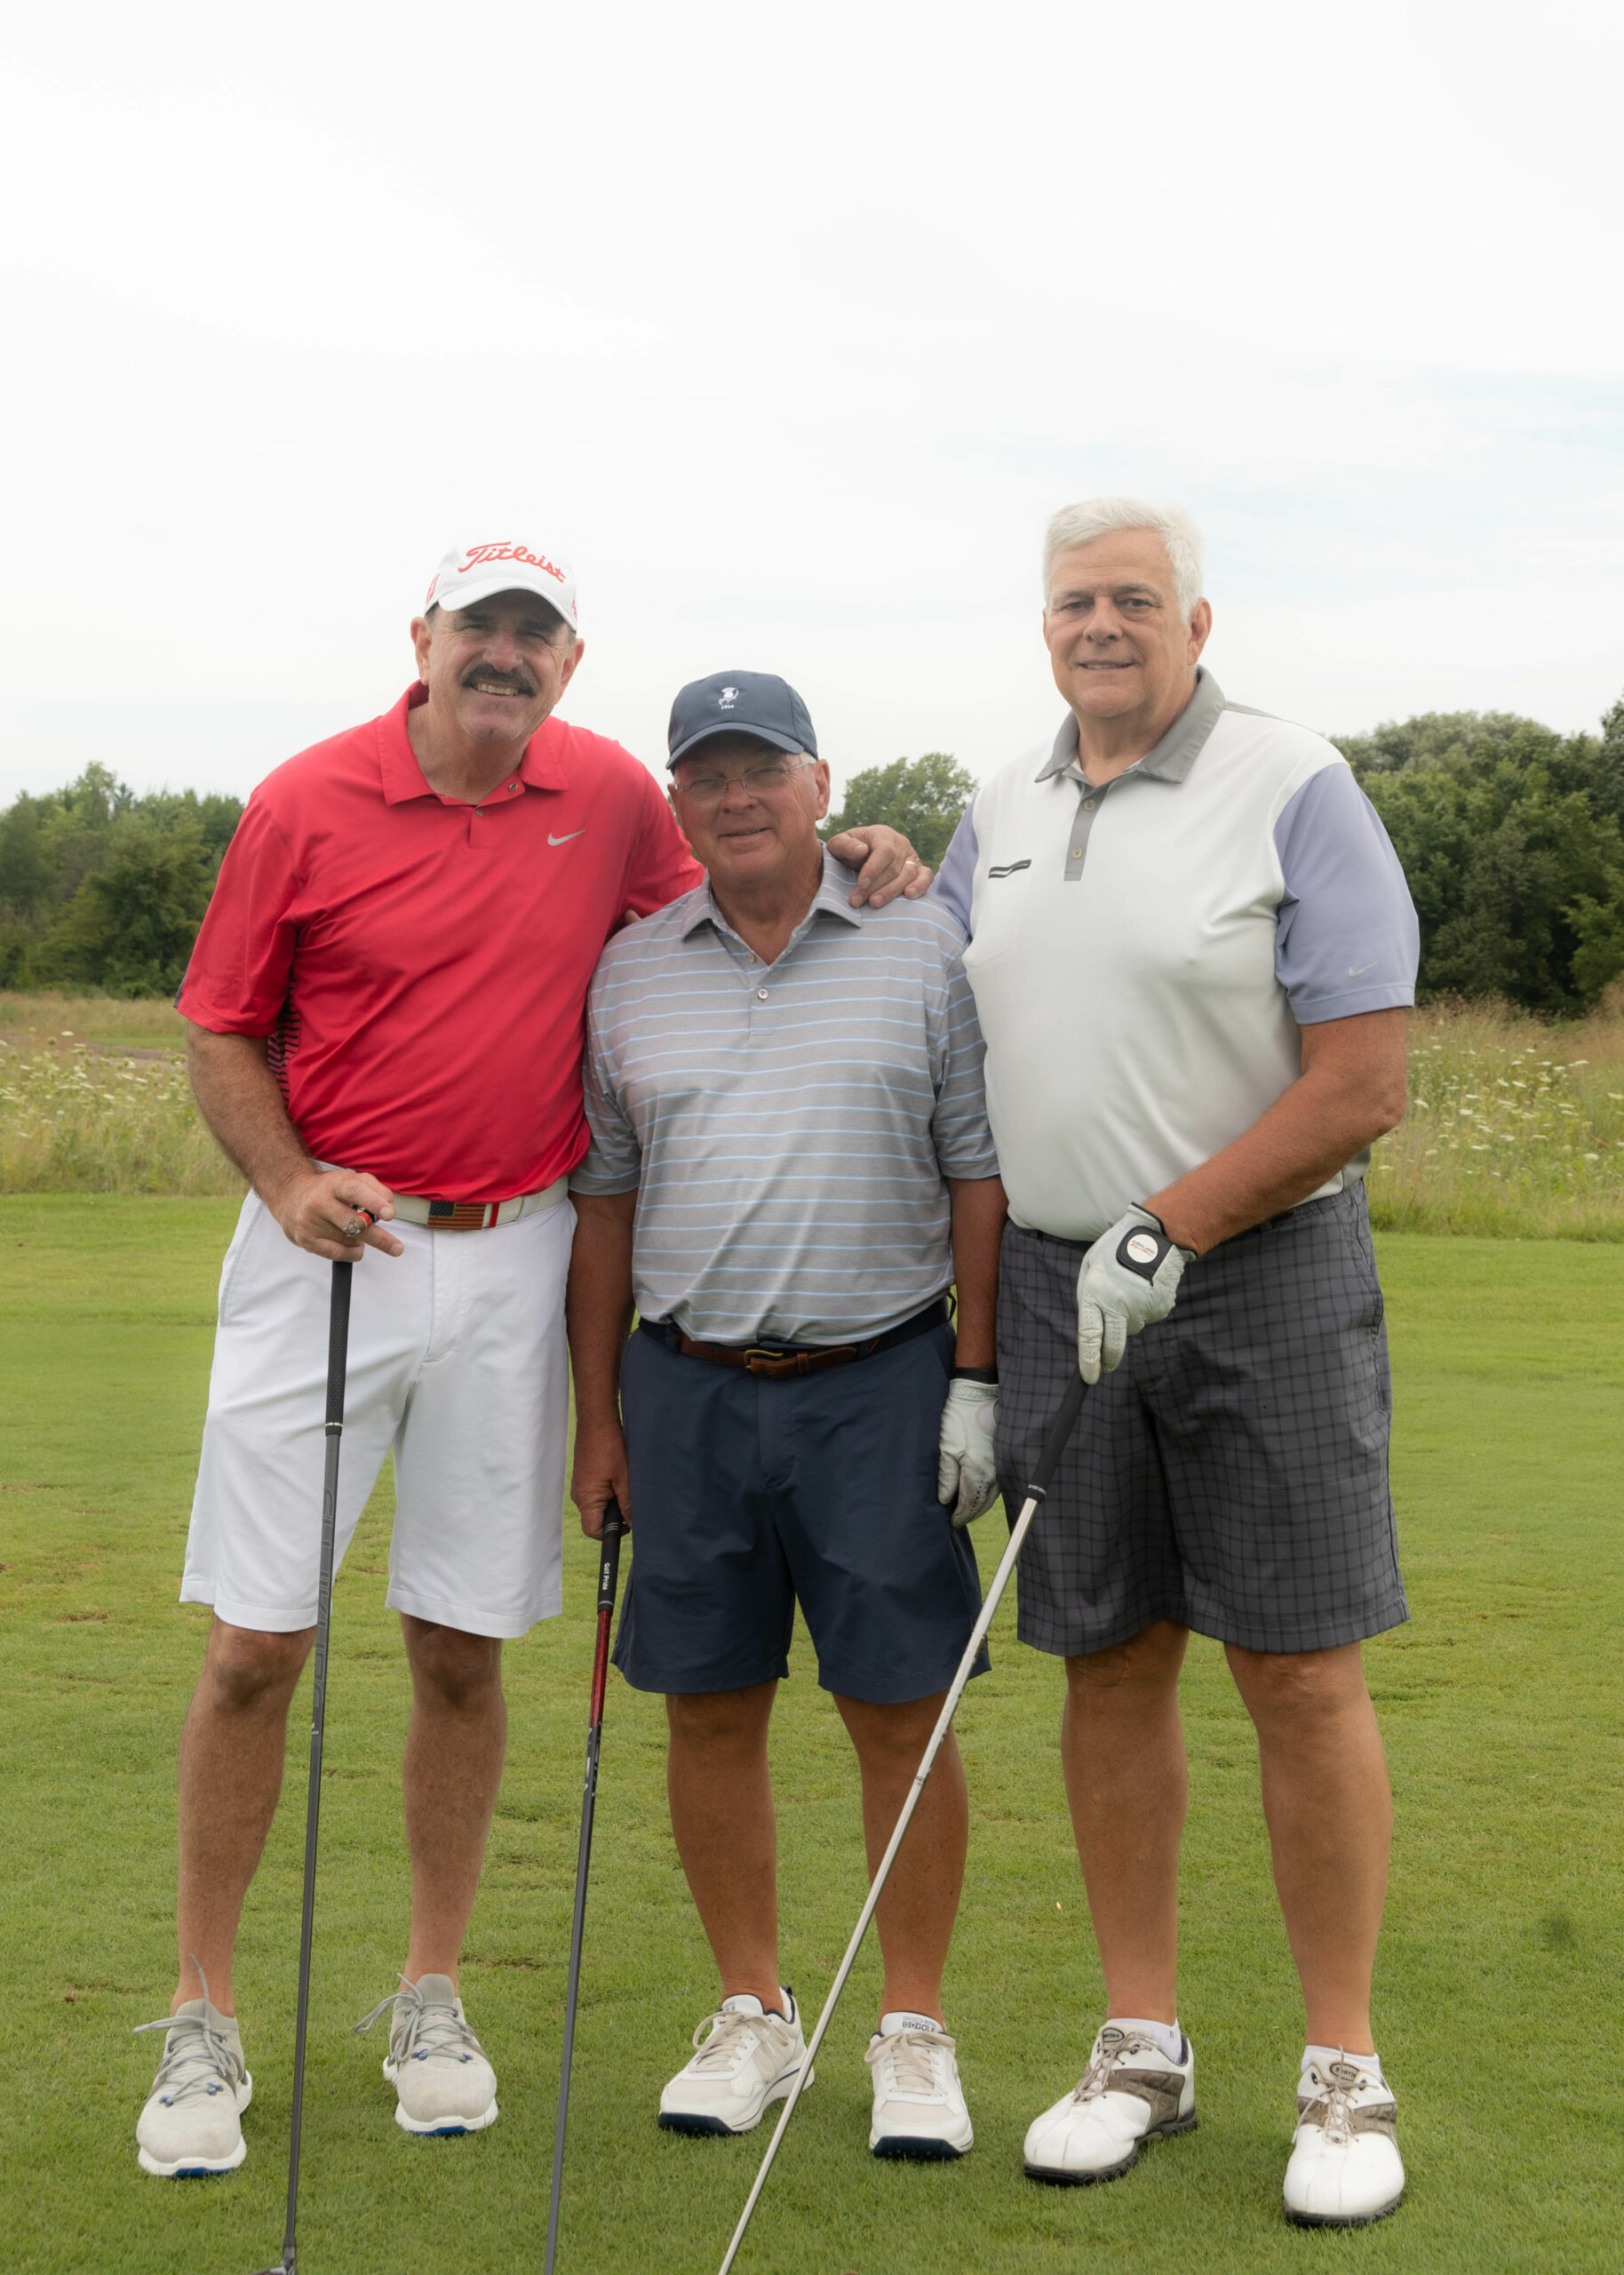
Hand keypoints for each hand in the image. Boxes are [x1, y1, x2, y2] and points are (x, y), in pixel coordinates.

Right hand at [270, 1168, 402, 1259]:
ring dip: (362, 1240)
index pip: (355, 1191)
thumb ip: (375, 1189)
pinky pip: (337, 1253)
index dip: (373, 1202)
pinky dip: (352, 1253)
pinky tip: (357, 1247)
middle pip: (354, 1223)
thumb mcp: (350, 1180)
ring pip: (349, 1240)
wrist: (291, 1196)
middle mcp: (319, 1202)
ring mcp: (310, 1222)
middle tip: (397, 1248)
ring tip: (359, 1232)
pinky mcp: (306, 1240)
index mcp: (334, 1184)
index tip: (390, 1214)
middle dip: (379, 1237)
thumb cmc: (329, 1190)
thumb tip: (389, 1207)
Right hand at [571, 1419, 630, 1537]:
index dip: (610, 1534)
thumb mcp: (624, 1479)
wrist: (596, 1422)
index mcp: (586, 1499)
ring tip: (623, 1486)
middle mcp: (578, 1495)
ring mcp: (579, 1486)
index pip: (593, 1531)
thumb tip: (632, 1523)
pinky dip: (606, 1492)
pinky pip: (593, 1494)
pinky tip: (617, 1478)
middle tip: (629, 1502)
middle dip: (613, 1516)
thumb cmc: (609, 1448)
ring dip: (611, 1502)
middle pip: (594, 1519)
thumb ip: (628, 1504)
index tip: (627, 1525)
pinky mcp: (582, 1478)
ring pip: (595, 1506)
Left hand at [824, 824, 932, 906]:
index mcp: (882, 834)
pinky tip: (909, 895)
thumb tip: (862, 851)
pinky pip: (926, 876)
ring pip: (908, 875)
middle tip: (857, 901)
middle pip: (893, 867)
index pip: (884, 851)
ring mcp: (911, 857)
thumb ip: (845, 845)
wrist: (861, 856)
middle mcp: (900, 844)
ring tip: (874, 903)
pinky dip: (920, 886)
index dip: (873, 869)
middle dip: (874, 886)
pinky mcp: (918, 870)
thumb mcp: (839, 844)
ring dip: (891, 891)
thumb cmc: (849, 851)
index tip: (860, 884)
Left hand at [937, 1378, 999, 1527]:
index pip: (970, 1504)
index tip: (951, 1523)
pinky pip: (995, 1483)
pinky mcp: (1001, 1456)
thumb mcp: (946, 1447)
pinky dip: (984, 1492)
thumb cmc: (959, 1418)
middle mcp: (992, 1473)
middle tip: (956, 1519)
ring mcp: (999, 1465)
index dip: (960, 1516)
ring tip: (964, 1508)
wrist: (978, 1395)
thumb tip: (945, 1500)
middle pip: (982, 1504)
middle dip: (969, 1514)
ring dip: (978, 1504)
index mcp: (977, 1472)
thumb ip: (946, 1477)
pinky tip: (975, 1490)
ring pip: (990, 1495)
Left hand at [1075, 1206, 1193, 1383]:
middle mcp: (1118, 1303)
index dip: (1089, 1360)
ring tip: (1129, 1289)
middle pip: (1113, 1344)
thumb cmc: (1115, 1249)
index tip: (1089, 1378)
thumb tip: (1091, 1326)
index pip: (1089, 1335)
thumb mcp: (1090, 1267)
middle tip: (1106, 1366)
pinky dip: (1144, 1309)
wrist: (1155, 1235)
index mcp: (1095, 1292)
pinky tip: (1143, 1288)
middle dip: (1108, 1359)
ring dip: (1127, 1318)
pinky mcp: (1160, 1307)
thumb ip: (1087, 1297)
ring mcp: (1142, 1307)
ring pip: (1131, 1328)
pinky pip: (1147, 1317)